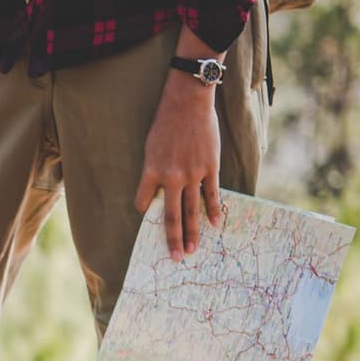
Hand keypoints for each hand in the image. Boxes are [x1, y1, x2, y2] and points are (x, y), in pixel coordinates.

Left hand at [136, 35, 224, 260]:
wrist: (188, 102)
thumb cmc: (165, 123)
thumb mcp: (150, 147)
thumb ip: (154, 171)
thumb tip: (157, 191)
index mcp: (152, 171)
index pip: (144, 202)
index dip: (145, 212)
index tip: (147, 219)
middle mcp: (172, 177)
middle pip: (171, 215)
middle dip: (172, 239)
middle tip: (176, 258)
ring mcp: (193, 173)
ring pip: (192, 210)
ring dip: (193, 233)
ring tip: (193, 250)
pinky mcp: (210, 167)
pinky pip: (212, 194)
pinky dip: (213, 211)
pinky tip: (215, 225)